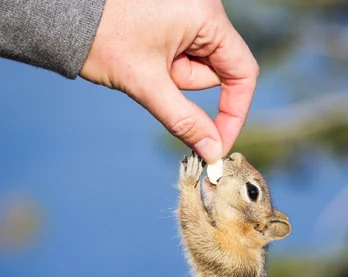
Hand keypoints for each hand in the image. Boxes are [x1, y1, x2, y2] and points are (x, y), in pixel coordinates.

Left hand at [80, 0, 258, 162]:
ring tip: (141, 61)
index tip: (217, 144)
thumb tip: (213, 152)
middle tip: (154, 81)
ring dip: (173, 77)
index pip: (242, 73)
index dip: (234, 113)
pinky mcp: (176, 18)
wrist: (64, 15)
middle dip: (186, 87)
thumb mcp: (147, 85)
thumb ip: (185, 121)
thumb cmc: (103, 39)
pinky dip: (168, 68)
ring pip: (199, 66)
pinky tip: (142, 56)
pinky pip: (185, 55)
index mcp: (206, 16)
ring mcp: (190, 12)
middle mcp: (205, 9)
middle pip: (218, 71)